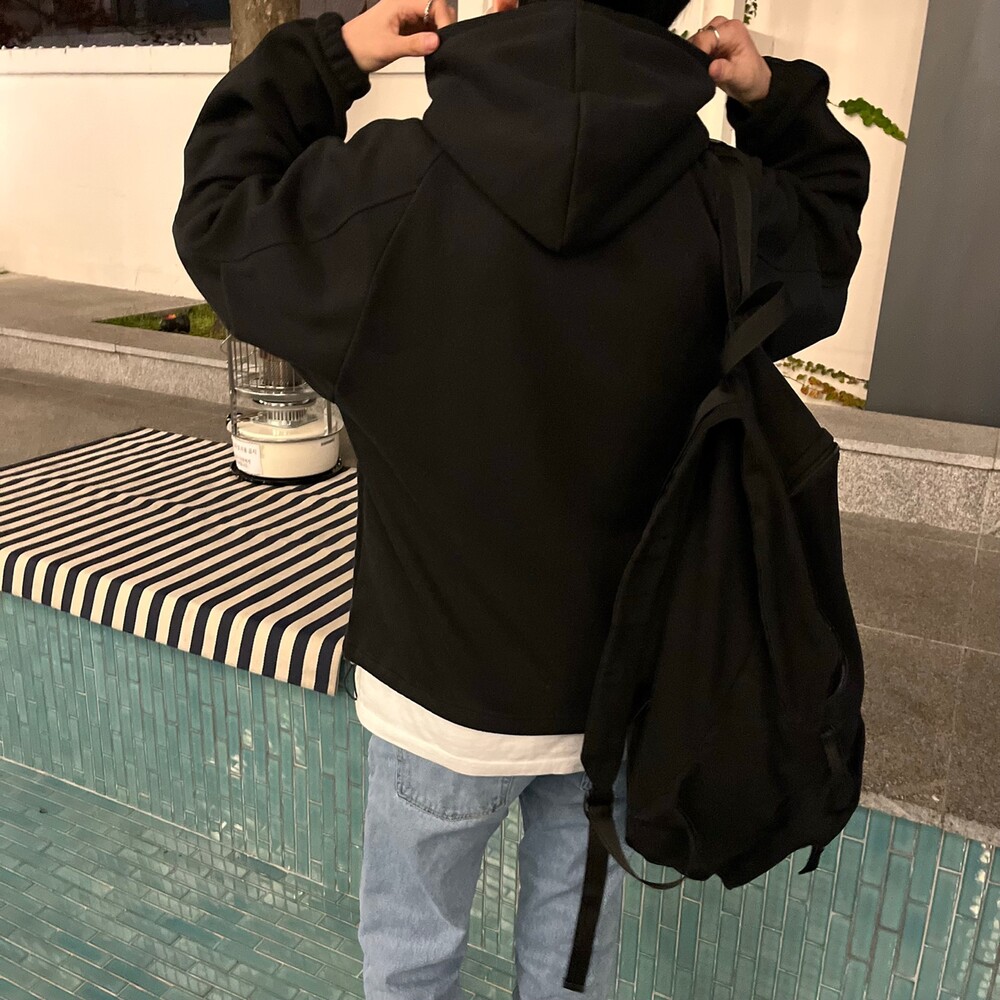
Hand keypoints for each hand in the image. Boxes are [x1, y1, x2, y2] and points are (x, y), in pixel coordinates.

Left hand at [341, 0, 456, 73]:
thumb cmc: (360, 46)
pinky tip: (428, 50)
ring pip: (431, 20)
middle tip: (443, 44)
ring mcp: (405, 17)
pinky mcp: (405, 28)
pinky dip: (429, 39)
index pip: (433, 3)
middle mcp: (403, 6)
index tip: (446, 37)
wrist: (346, 54)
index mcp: (399, 3)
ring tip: (435, 49)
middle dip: (442, 26)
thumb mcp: (388, 48)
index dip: (443, 19)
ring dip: (436, 33)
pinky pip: (424, 30)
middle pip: (434, 9)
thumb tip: (436, 41)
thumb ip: (414, 45)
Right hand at [690, 17, 771, 105]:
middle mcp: (723, 27)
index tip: (700, 68)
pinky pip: (695, 49)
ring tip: (709, 69)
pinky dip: (697, 59)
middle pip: (697, 38)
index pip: (705, 37)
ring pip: (694, 44)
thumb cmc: (750, 77)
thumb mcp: (739, 77)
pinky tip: (706, 67)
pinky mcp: (709, 42)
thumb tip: (712, 68)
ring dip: (697, 58)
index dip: (699, 53)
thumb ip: (724, 72)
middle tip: (707, 70)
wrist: (754, 82)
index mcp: (732, 30)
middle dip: (698, 56)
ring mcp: (715, 34)